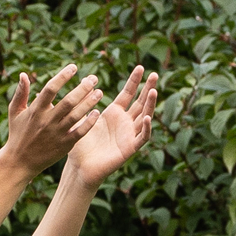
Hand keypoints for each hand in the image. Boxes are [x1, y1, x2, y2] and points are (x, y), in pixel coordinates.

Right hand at [0, 65, 101, 180]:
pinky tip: (97, 112)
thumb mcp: (14, 112)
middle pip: (68, 101)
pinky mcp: (64, 144)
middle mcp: (47, 121)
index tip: (74, 67)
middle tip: (93, 78)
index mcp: (35, 110)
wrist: (19, 162)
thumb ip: (20, 93)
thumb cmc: (18, 133)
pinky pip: (80, 132)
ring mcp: (56, 133)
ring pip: (76, 115)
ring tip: (99, 92)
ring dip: (89, 103)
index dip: (62, 76)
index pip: (50, 89)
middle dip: (82, 88)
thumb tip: (24, 74)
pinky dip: (89, 122)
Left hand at [67, 65, 161, 186]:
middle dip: (148, 88)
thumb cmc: (79, 145)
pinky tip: (147, 117)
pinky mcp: (130, 148)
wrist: (80, 167)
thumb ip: (84, 102)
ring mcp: (129, 134)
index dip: (134, 81)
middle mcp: (124, 122)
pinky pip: (142, 137)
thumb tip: (84, 81)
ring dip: (150, 105)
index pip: (128, 93)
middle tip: (155, 74)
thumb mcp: (81, 119)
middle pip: (141, 102)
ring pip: (145, 117)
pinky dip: (146, 128)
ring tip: (153, 91)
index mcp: (114, 113)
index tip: (140, 67)